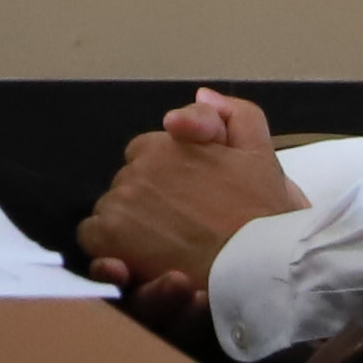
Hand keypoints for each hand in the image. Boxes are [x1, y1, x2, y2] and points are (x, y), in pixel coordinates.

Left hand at [82, 86, 306, 314]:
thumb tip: (201, 95)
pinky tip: (143, 261)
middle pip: (132, 183)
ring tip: (170, 251)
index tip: (196, 203)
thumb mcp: (263, 158)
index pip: (150, 154)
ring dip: (133, 226)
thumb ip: (236, 118)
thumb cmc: (267, 217)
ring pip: (113, 209)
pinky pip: (94, 236)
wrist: (262, 267)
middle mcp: (137, 166)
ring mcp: (120, 200)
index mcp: (168, 143)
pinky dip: (112, 247)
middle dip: (153, 202)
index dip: (172, 180)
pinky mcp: (109, 235)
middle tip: (187, 231)